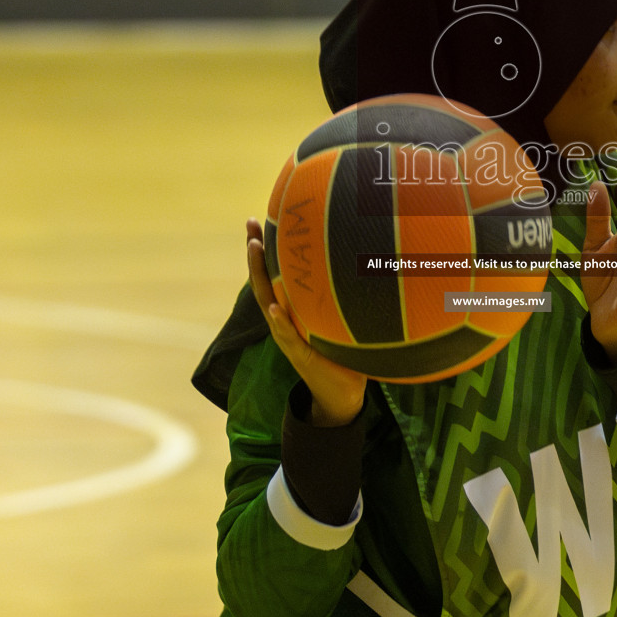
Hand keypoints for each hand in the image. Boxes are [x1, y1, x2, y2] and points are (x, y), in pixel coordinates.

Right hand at [245, 218, 365, 427]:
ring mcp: (289, 338)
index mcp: (293, 310)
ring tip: (254, 250)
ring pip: (268, 303)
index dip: (264, 250)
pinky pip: (287, 336)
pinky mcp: (301, 356)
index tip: (258, 221)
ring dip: (260, 276)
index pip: (274, 275)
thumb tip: (366, 260)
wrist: (343, 395)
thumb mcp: (341, 320)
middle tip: (250, 226)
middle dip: (255, 254)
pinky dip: (279, 322)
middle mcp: (285, 320)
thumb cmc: (344, 353)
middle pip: (264, 282)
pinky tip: (273, 308)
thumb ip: (343, 296)